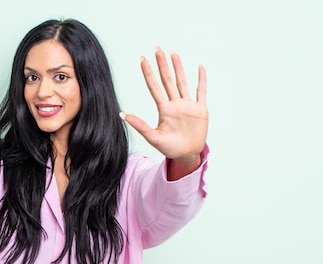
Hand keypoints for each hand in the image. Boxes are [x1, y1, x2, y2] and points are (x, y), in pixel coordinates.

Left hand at [122, 47, 207, 162]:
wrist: (187, 155)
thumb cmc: (170, 148)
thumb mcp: (153, 137)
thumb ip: (139, 125)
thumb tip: (121, 114)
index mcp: (164, 109)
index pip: (154, 86)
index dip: (148, 73)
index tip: (142, 58)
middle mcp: (175, 104)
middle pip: (167, 79)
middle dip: (162, 64)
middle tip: (157, 48)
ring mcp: (188, 105)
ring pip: (182, 81)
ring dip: (178, 67)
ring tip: (173, 52)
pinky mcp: (200, 109)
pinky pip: (201, 91)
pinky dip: (201, 79)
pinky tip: (199, 66)